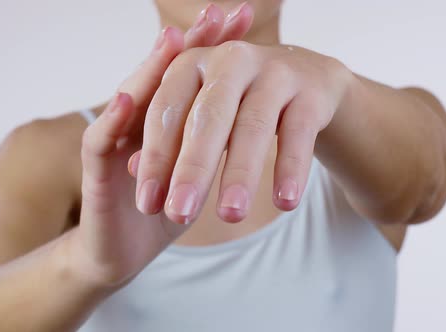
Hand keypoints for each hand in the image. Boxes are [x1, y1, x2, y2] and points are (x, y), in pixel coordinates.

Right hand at [71, 3, 253, 287]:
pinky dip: (116, 117)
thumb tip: (256, 118)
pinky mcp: (94, 171)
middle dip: (193, 42)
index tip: (245, 16)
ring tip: (176, 38)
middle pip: (165, 73)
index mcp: (168, 121)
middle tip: (218, 12)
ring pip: (132, 95)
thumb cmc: (166, 209)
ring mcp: (115, 141)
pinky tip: (133, 94)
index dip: (216, 44)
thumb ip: (217, 146)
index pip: (193, 74)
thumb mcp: (199, 172)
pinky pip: (102, 140)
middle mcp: (140, 122)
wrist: (125, 254)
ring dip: (152, 67)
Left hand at [132, 42, 351, 223]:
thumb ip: (172, 139)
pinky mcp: (311, 91)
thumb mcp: (203, 113)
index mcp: (192, 64)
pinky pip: (299, 133)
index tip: (148, 205)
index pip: (165, 112)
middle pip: (207, 117)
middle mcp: (231, 60)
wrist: (308, 76)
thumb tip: (133, 173)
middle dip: (192, 168)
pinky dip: (292, 168)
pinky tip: (285, 202)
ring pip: (253, 126)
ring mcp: (274, 73)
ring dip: (241, 172)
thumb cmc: (241, 101)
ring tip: (231, 215)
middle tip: (179, 213)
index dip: (155, 159)